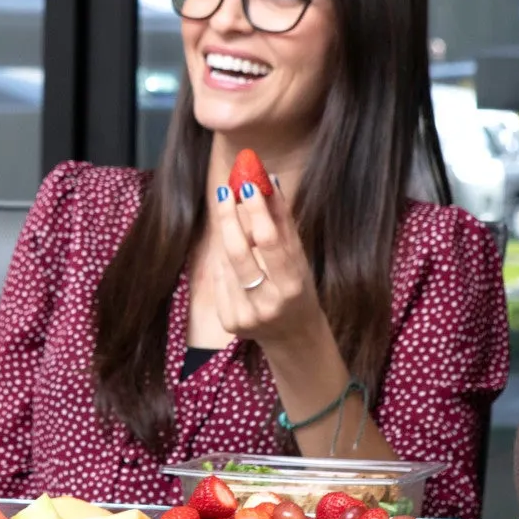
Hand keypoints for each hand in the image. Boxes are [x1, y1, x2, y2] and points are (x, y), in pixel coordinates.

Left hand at [212, 172, 326, 359]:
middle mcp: (268, 303)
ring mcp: (246, 315)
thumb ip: (282, 223)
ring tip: (240, 233)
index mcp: (292, 286)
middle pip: (239, 252)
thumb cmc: (297, 288)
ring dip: (230, 242)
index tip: (247, 185)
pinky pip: (220, 279)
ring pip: (226, 263)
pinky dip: (226, 266)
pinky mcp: (229, 322)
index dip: (256, 212)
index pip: (269, 241)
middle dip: (229, 218)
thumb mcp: (298, 259)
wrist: (293, 336)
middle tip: (225, 191)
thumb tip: (269, 181)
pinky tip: (238, 268)